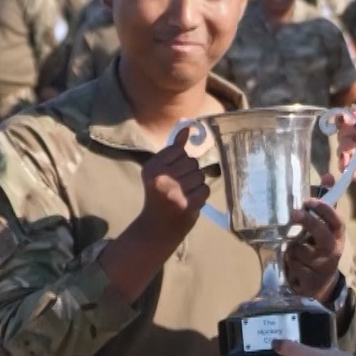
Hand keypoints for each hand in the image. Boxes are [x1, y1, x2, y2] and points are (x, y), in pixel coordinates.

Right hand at [136, 124, 209, 242]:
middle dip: (190, 173)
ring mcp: (173, 192)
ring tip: (184, 194)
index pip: (178, 150)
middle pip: (191, 162)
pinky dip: (201, 195)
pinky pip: (205, 189)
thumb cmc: (160, 195)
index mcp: (151, 168)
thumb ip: (174, 150)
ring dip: (197, 184)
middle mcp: (160, 178)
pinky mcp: (186, 204)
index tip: (171, 174)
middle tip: (179, 186)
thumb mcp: (161, 171)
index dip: (180, 161)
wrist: (156, 228)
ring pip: (200, 175)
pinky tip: (190, 201)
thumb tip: (187, 127)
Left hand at [283, 198, 344, 301]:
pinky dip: (288, 263)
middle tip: (294, 213)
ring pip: (299, 249)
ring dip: (291, 248)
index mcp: (337, 236)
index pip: (336, 220)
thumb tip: (328, 176)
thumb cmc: (321, 250)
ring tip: (293, 251)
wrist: (321, 285)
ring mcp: (322, 266)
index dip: (325, 209)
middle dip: (308, 222)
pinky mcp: (311, 280)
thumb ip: (325, 204)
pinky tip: (292, 265)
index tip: (310, 199)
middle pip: (321, 233)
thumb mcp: (326, 229)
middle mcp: (332, 250)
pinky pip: (293, 265)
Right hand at [330, 107, 355, 193]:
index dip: (343, 119)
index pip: (350, 122)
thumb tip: (350, 111)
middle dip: (346, 131)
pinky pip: (345, 169)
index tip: (342, 118)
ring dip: (344, 144)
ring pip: (342, 149)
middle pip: (343, 134)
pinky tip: (347, 159)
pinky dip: (342, 163)